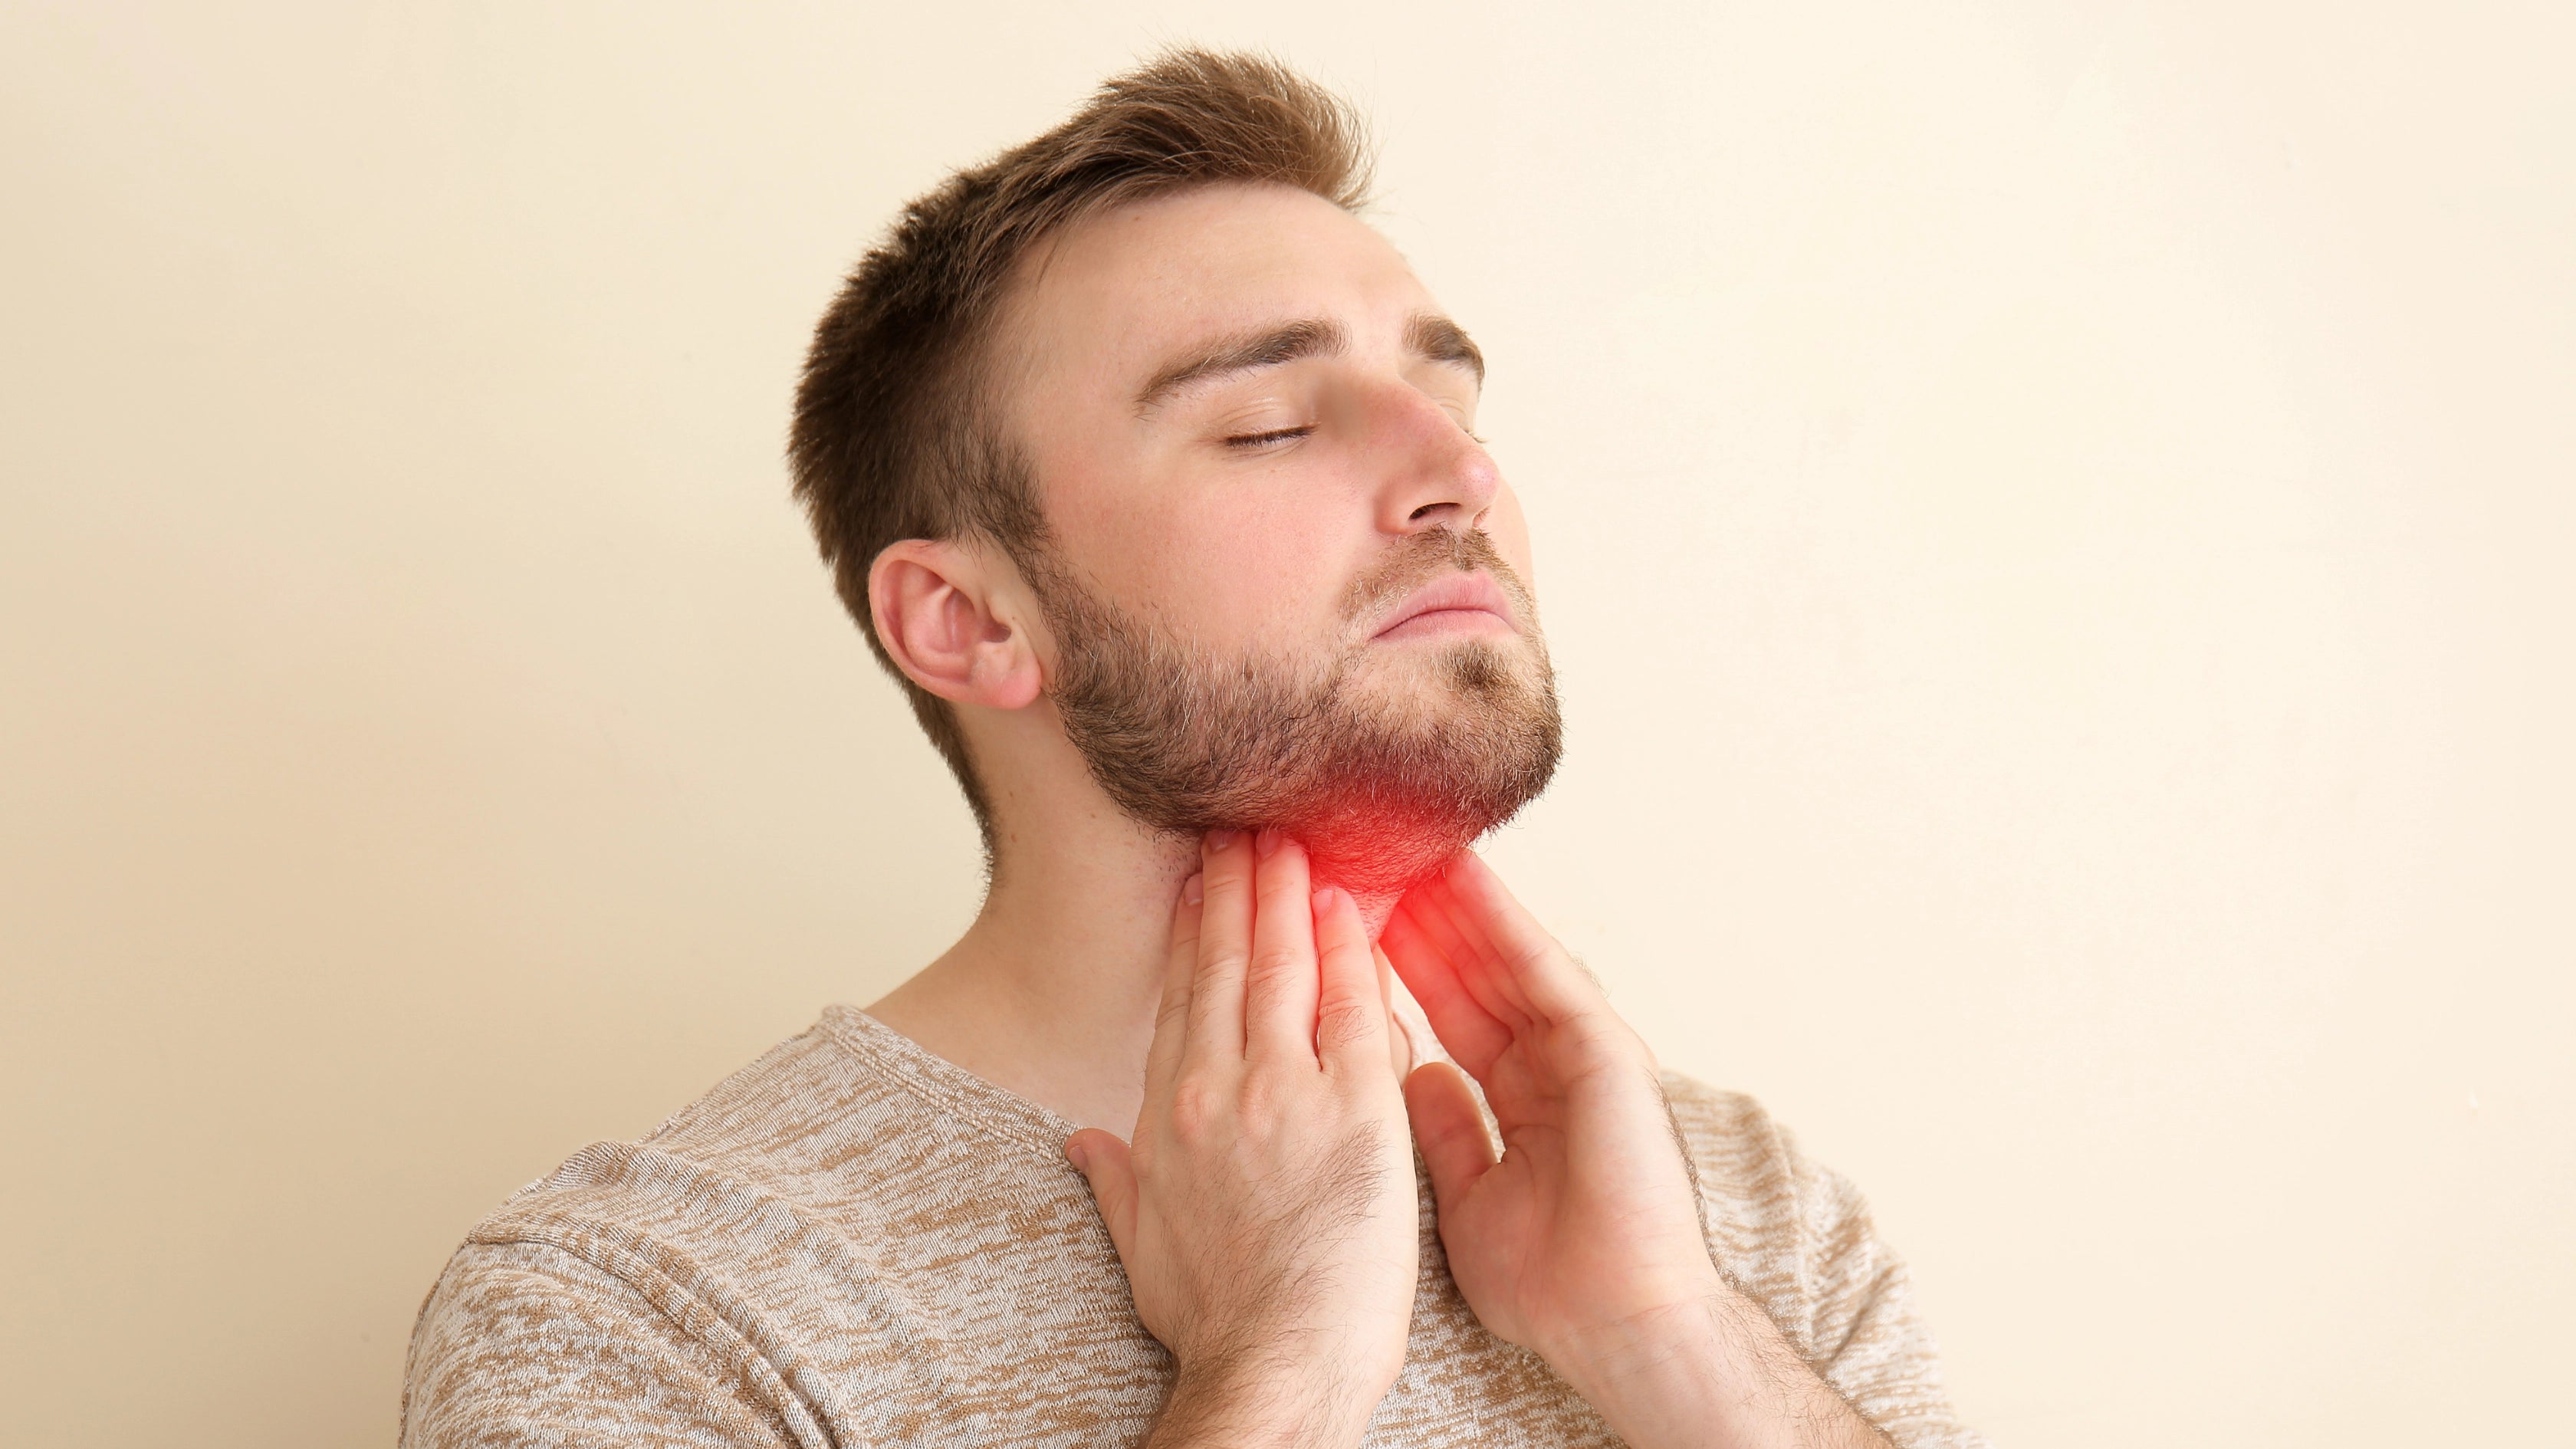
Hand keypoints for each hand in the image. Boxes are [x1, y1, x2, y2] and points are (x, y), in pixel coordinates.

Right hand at [1066, 830, 1417, 1448]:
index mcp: (1169, 1117)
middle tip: (1244, 825)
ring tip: (1289, 837)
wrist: (1274, 1369)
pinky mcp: (1354, 1110)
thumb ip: (1116, 1180)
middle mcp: (1218, 1090)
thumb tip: (1081, 1143)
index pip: (1185, 1001)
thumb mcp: (1143, 1246)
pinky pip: (1353, 1007)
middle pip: (1227, 965)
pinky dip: (1348, 949)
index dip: (1195, 935)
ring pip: (1282, 968)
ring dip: (1285, 895)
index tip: (1202, 884)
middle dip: (1236, 888)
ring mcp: (1285, 1094)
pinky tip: (1347, 903)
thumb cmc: (1220, 1324)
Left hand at [1384, 853, 1891, 1447]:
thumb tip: (1417, 1077)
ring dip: (1455, 903)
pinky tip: (1462, 878)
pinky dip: (1504, 923)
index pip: (1448, 1013)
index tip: (1342, 919)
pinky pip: (1546, 973)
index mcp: (1519, 1100)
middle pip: (1472, 974)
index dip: (1398, 966)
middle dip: (1418, 919)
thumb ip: (1447, 1133)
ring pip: (1505, 959)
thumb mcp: (1468, 1199)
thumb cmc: (1551, 1287)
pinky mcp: (1607, 1050)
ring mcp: (1582, 1052)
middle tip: (1362, 859)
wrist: (1617, 1326)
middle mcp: (1549, 1065)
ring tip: (1402, 844)